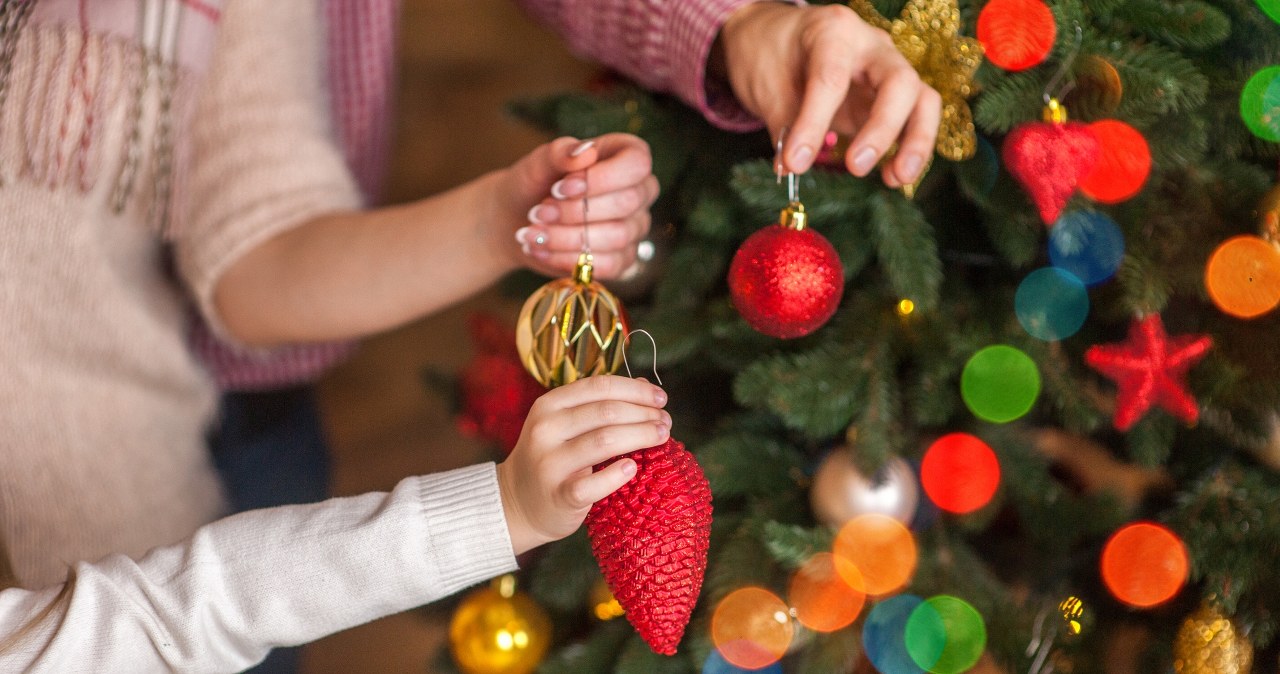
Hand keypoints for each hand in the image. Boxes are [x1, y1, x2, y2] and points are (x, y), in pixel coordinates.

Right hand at [496, 375, 670, 554]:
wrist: (517, 503)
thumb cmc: (553, 458)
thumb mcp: (565, 425)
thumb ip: (600, 404)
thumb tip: (644, 386)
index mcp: (549, 405)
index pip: (600, 386)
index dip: (635, 390)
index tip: (661, 398)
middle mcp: (545, 429)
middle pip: (606, 412)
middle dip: (644, 414)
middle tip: (666, 421)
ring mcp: (549, 463)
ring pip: (604, 441)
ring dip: (640, 436)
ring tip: (661, 436)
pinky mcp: (558, 494)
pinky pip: (592, 484)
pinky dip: (616, 475)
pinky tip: (632, 468)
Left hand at [501, 134, 658, 279]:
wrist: (518, 218)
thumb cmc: (535, 183)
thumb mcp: (539, 162)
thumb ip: (560, 152)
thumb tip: (585, 153)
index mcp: (627, 157)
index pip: (637, 164)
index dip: (601, 178)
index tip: (560, 187)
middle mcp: (639, 193)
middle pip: (627, 203)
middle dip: (576, 211)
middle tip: (539, 212)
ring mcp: (634, 229)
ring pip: (616, 237)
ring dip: (567, 237)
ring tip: (534, 232)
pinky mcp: (622, 260)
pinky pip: (608, 265)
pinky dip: (568, 260)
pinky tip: (542, 250)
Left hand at [716, 3, 940, 186]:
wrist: (780, 41)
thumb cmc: (772, 55)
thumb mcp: (767, 85)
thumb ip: (782, 125)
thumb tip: (790, 168)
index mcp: (834, 31)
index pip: (832, 78)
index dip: (813, 124)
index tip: (794, 161)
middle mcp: (871, 45)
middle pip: (898, 82)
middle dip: (882, 129)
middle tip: (856, 167)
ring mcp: (889, 69)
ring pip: (923, 100)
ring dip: (915, 142)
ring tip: (895, 179)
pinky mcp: (895, 97)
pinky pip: (918, 119)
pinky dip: (910, 148)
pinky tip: (892, 176)